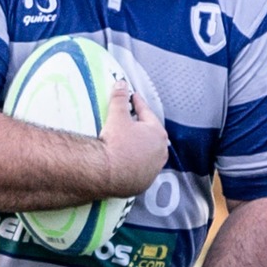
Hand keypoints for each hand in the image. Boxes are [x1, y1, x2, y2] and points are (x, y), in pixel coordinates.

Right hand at [99, 84, 168, 198]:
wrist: (106, 173)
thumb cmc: (115, 143)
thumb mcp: (117, 116)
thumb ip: (120, 99)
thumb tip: (121, 83)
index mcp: (158, 133)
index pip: (146, 113)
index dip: (137, 103)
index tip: (132, 98)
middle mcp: (160, 152)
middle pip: (149, 134)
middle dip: (141, 126)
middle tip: (131, 119)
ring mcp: (153, 169)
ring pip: (147, 153)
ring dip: (140, 147)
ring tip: (129, 142)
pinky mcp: (143, 182)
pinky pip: (140, 169)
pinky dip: (135, 163)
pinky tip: (126, 161)